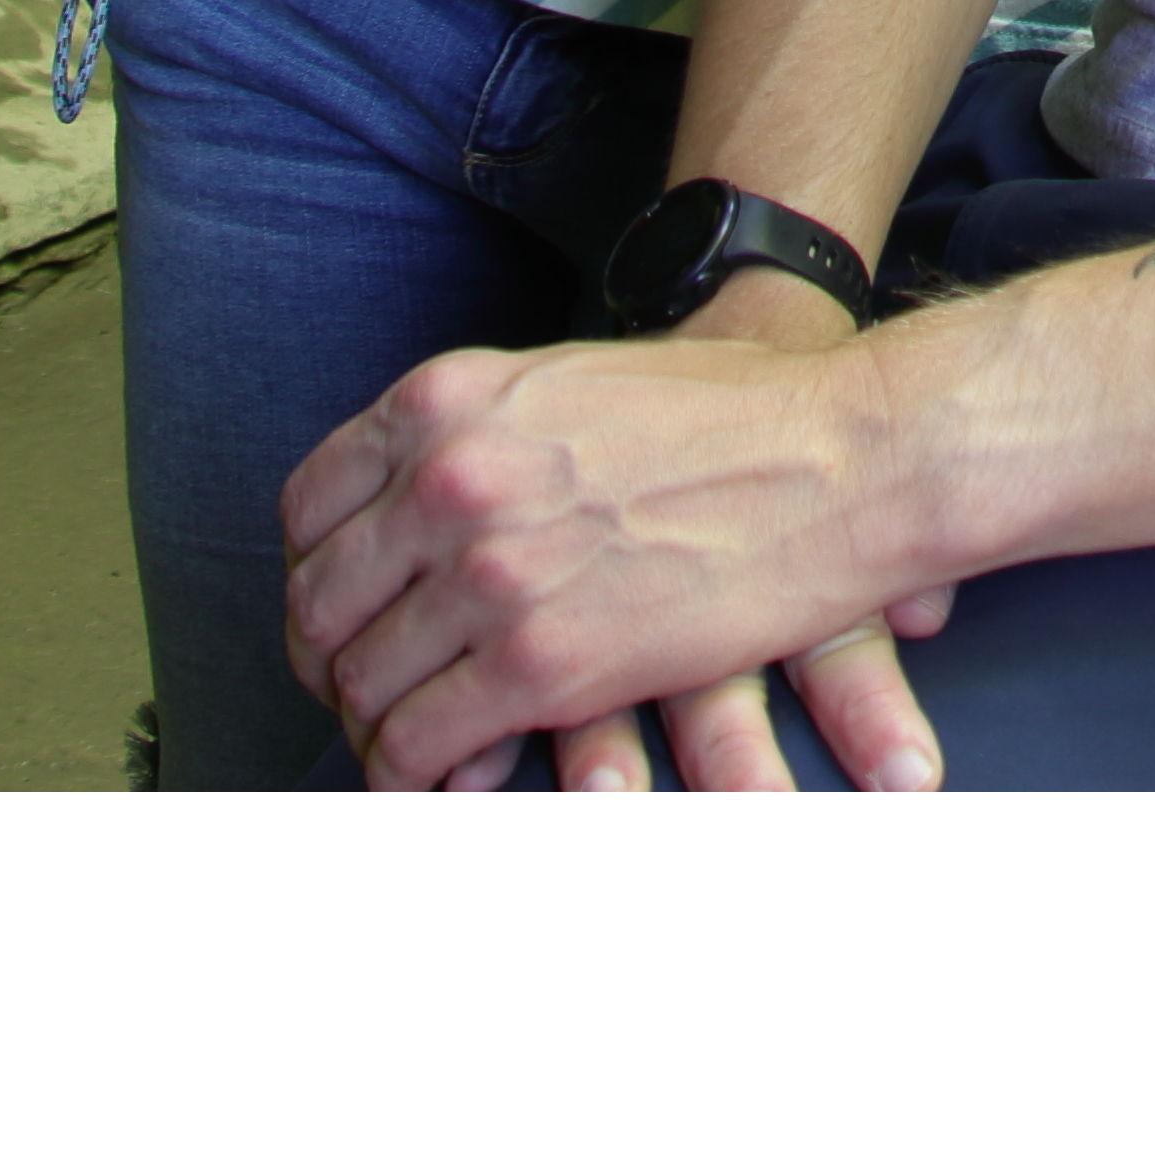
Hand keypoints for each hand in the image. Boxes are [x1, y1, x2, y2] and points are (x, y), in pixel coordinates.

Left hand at [279, 306, 933, 791]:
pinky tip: (446, 772)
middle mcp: (448, 480)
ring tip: (405, 739)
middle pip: (321, 602)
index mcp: (448, 401)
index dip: (317, 573)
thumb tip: (413, 501)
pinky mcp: (540, 664)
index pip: (309, 507)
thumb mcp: (571, 382)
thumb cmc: (733, 413)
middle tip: (362, 689)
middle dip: (332, 660)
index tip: (345, 607)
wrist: (846, 452)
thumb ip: (481, 432)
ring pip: (362, 683)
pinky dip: (413, 773)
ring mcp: (489, 574)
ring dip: (372, 724)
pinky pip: (419, 743)